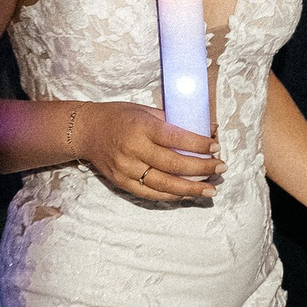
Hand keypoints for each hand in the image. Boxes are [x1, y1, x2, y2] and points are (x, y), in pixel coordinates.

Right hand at [72, 101, 223, 201]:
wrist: (86, 131)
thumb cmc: (118, 116)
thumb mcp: (144, 110)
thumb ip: (171, 121)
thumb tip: (206, 129)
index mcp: (141, 127)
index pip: (176, 138)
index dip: (198, 144)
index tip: (215, 147)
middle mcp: (133, 149)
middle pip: (174, 164)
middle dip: (202, 168)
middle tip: (221, 168)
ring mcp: (126, 169)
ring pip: (165, 185)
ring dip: (191, 188)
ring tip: (211, 189)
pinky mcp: (122, 182)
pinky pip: (151, 193)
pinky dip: (172, 196)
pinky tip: (188, 194)